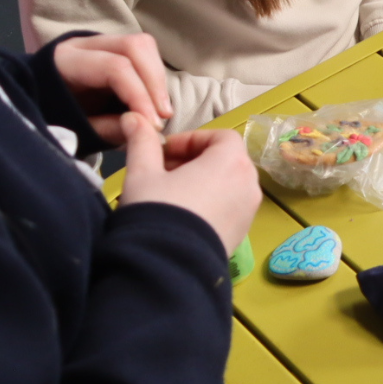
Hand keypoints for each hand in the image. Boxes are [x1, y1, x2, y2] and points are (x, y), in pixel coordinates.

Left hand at [52, 33, 171, 144]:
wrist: (42, 101)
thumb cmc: (54, 117)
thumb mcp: (75, 128)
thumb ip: (107, 128)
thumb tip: (143, 126)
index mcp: (65, 61)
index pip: (114, 67)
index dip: (139, 95)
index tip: (153, 124)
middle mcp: (84, 43)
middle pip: (135, 46)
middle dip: (155, 82)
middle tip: (164, 114)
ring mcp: (102, 42)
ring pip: (145, 46)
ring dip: (158, 79)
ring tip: (160, 110)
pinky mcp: (115, 49)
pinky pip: (145, 55)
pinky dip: (155, 78)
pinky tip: (154, 101)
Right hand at [117, 112, 261, 254]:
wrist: (168, 266)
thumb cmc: (158, 211)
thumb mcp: (143, 173)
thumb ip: (142, 142)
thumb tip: (132, 117)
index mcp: (232, 162)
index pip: (221, 136)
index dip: (192, 140)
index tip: (165, 151)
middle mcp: (249, 183)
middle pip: (227, 159)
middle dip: (195, 160)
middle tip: (163, 171)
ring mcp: (250, 210)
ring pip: (229, 184)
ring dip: (203, 181)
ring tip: (170, 193)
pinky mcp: (244, 232)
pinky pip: (231, 206)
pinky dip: (212, 201)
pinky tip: (183, 215)